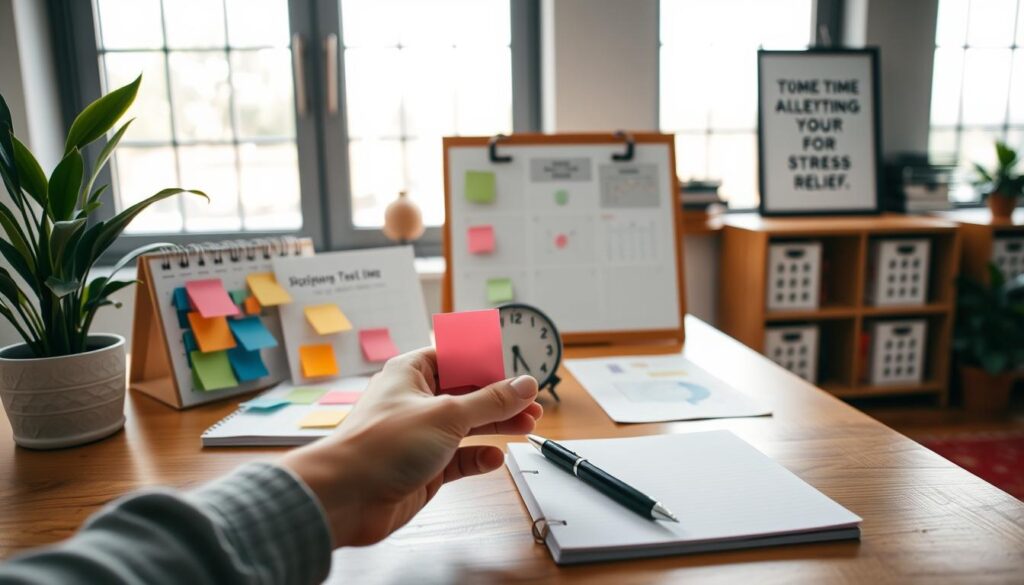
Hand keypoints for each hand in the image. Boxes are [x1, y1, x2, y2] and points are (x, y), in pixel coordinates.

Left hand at [280, 347, 542, 547]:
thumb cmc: (382, 445)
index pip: (458, 357)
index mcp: (413, 373)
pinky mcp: (424, 467)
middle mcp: (416, 400)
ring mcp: (420, 435)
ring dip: (497, 426)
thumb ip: (490, 401)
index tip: (518, 372)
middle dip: (501, 399)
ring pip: (468, 425)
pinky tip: (495, 458)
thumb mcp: (447, 414)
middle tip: (533, 406)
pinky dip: (478, 458)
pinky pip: (459, 458)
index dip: (488, 363)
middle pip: (468, 392)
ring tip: (527, 427)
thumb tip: (524, 383)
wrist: (346, 497)